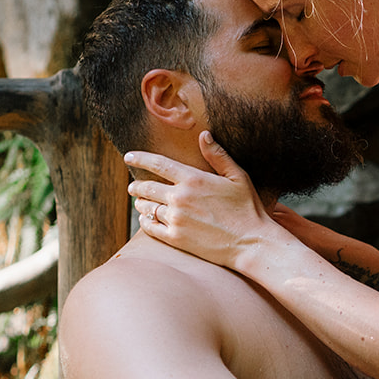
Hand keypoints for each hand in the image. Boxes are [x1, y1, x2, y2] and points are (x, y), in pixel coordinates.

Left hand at [125, 135, 282, 267]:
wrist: (251, 242)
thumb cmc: (247, 209)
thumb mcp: (237, 177)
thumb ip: (218, 156)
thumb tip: (204, 135)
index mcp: (193, 179)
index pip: (158, 164)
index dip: (140, 158)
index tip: (128, 156)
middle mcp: (180, 197)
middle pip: (147, 187)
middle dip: (136, 186)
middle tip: (133, 187)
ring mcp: (176, 219)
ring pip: (147, 208)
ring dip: (141, 204)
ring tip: (140, 203)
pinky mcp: (176, 238)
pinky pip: (151, 228)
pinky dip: (145, 222)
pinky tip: (146, 220)